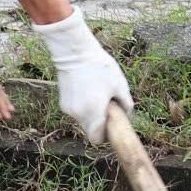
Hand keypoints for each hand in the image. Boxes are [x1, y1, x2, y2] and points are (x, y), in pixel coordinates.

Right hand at [32, 11, 131, 143]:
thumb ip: (126, 104)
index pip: (97, 139)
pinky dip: (82, 106)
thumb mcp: (119, 84)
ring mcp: (69, 109)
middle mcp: (79, 114)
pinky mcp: (62, 103)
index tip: (111, 124)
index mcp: (94, 112)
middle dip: (99, 123)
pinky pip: (76, 111)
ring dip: (90, 114)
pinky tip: (86, 90)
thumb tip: (128, 116)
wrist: (74, 52)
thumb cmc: (100, 67)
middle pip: (90, 130)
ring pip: (83, 120)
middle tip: (107, 106)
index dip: (105, 135)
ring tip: (96, 93)